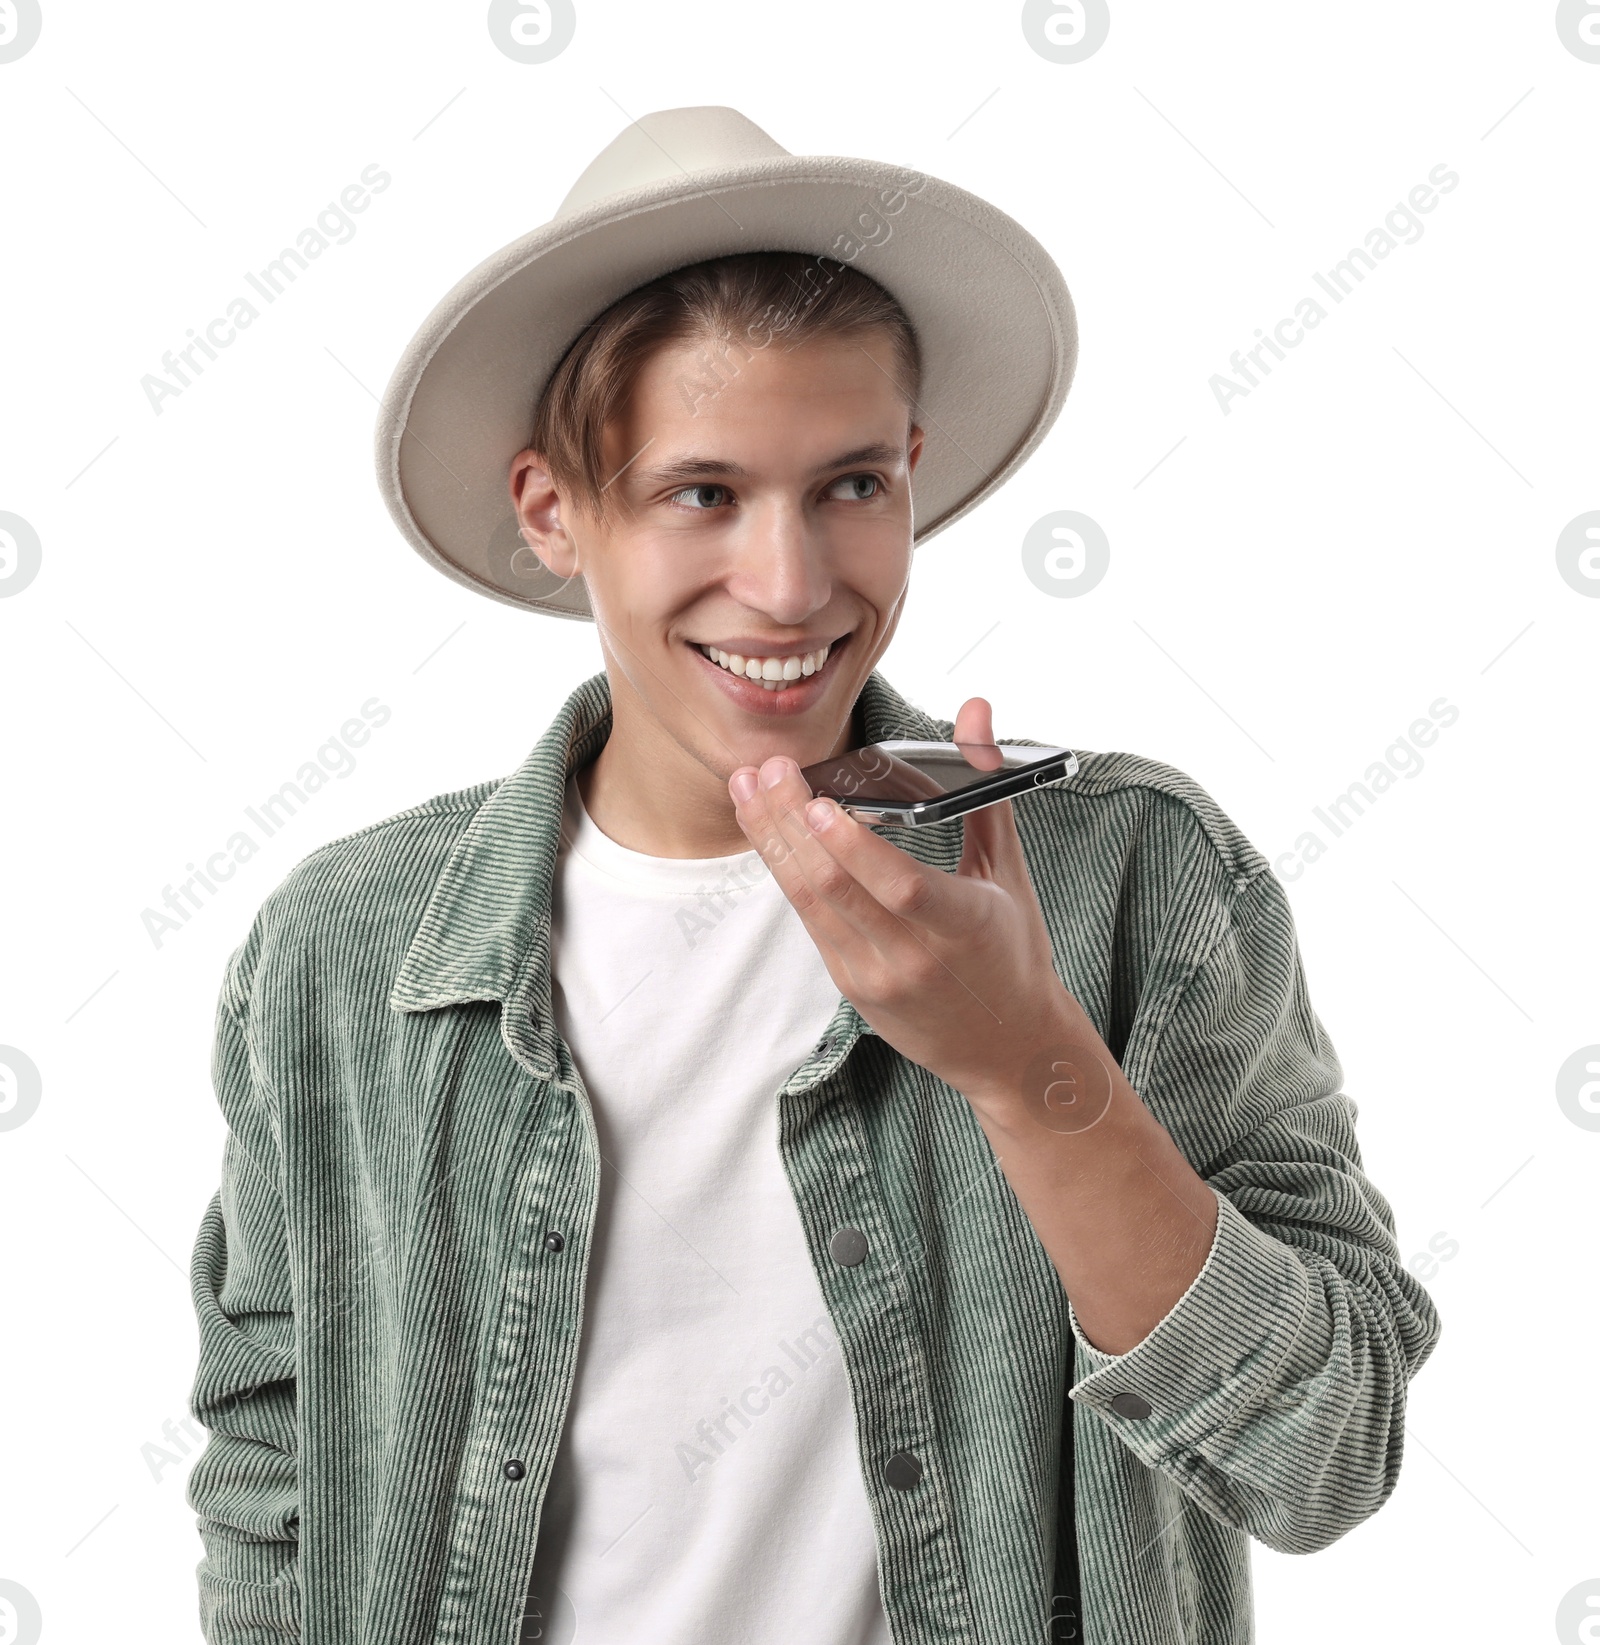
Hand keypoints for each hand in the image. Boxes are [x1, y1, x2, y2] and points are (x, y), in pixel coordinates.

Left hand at [728, 698, 1084, 1107]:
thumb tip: (976, 710)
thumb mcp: (1009, 872)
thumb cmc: (1012, 949)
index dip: (854, 847)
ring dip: (772, 842)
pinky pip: (810, 920)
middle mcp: (913, 956)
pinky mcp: (851, 986)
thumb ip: (985, 788)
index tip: (818, 802)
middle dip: (791, 824)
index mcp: (964, 926)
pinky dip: (786, 871)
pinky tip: (768, 832)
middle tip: (767, 770)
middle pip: (836, 888)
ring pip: (810, 903)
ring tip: (748, 789)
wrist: (1006, 1047)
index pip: (901, 886)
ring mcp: (876, 976)